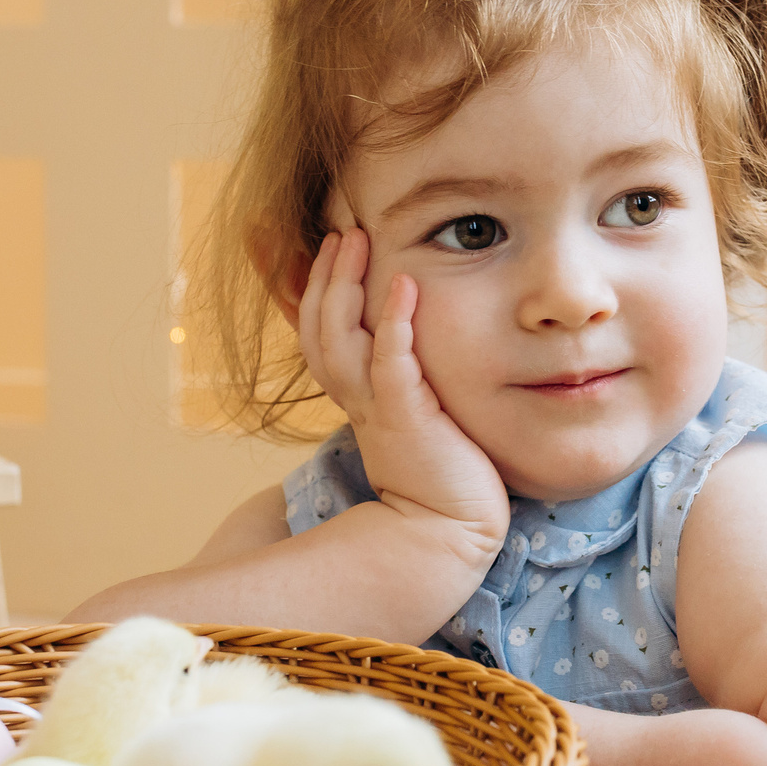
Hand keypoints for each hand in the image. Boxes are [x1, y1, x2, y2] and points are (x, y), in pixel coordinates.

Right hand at [297, 230, 510, 561]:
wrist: (451, 532)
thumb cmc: (444, 475)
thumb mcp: (415, 418)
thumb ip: (405, 382)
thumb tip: (405, 347)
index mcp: (357, 399)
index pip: (320, 336)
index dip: (316, 290)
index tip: (330, 247)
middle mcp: (358, 401)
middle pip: (320, 330)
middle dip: (324, 277)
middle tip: (340, 232)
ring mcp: (378, 409)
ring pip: (340, 340)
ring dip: (345, 287)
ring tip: (355, 241)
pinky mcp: (408, 419)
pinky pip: (391, 365)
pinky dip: (395, 323)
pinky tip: (404, 286)